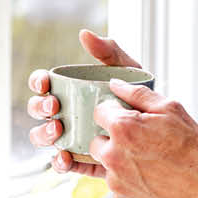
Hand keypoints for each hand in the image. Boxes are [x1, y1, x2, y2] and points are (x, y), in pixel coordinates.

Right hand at [25, 29, 140, 175]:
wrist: (160, 126)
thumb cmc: (137, 93)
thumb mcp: (126, 69)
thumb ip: (108, 50)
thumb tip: (84, 34)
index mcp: (68, 89)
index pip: (43, 84)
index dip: (37, 82)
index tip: (46, 83)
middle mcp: (64, 113)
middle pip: (38, 110)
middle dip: (39, 107)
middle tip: (55, 107)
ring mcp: (69, 136)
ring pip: (43, 137)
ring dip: (44, 134)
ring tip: (58, 131)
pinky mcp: (80, 158)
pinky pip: (62, 163)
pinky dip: (59, 162)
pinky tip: (66, 158)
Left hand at [88, 78, 197, 197]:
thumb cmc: (194, 151)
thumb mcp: (171, 110)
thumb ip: (138, 94)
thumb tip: (117, 85)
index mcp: (123, 129)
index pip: (99, 112)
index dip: (114, 112)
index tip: (127, 117)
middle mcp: (113, 156)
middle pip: (96, 140)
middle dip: (112, 138)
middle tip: (139, 140)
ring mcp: (116, 182)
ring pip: (106, 164)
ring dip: (120, 160)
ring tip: (149, 160)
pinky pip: (116, 184)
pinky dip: (128, 179)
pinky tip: (150, 176)